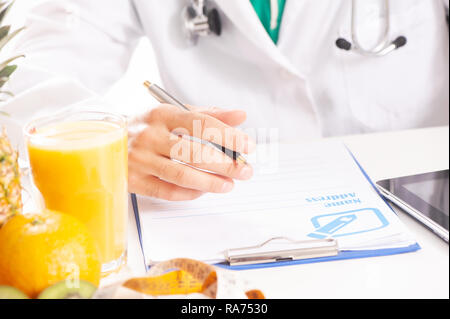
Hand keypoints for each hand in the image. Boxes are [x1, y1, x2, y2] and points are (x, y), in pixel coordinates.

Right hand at [128, 104, 254, 200]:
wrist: (105, 139)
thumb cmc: (147, 126)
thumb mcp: (174, 113)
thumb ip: (208, 114)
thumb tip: (240, 115)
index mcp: (162, 114)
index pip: (201, 124)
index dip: (228, 136)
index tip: (247, 145)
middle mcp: (150, 135)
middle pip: (194, 152)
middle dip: (225, 163)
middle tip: (244, 170)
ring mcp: (141, 159)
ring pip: (181, 175)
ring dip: (210, 182)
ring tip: (229, 184)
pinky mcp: (134, 180)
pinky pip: (167, 191)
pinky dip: (189, 193)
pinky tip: (203, 191)